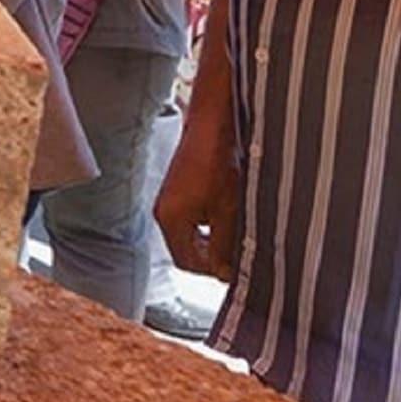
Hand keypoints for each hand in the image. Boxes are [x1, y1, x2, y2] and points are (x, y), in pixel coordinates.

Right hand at [154, 115, 241, 282]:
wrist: (212, 129)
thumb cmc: (217, 163)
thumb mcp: (228, 211)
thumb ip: (225, 246)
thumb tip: (225, 272)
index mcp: (170, 220)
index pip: (186, 262)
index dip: (212, 270)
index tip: (235, 269)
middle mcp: (164, 213)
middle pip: (186, 251)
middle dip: (211, 257)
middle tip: (239, 254)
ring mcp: (169, 201)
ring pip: (190, 236)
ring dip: (212, 241)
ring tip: (237, 233)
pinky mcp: (177, 192)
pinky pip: (190, 221)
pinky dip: (208, 225)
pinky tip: (228, 216)